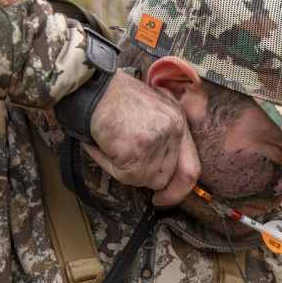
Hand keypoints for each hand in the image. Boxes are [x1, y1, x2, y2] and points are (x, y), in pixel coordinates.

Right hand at [82, 71, 200, 205]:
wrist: (90, 84)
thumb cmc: (113, 98)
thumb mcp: (150, 111)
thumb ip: (162, 139)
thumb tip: (162, 178)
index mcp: (179, 122)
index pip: (191, 169)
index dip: (178, 190)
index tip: (163, 198)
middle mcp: (173, 130)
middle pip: (163, 178)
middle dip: (141, 176)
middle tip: (123, 163)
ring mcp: (156, 140)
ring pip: (143, 179)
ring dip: (122, 169)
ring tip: (110, 144)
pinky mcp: (136, 149)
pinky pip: (123, 175)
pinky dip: (108, 165)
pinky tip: (101, 145)